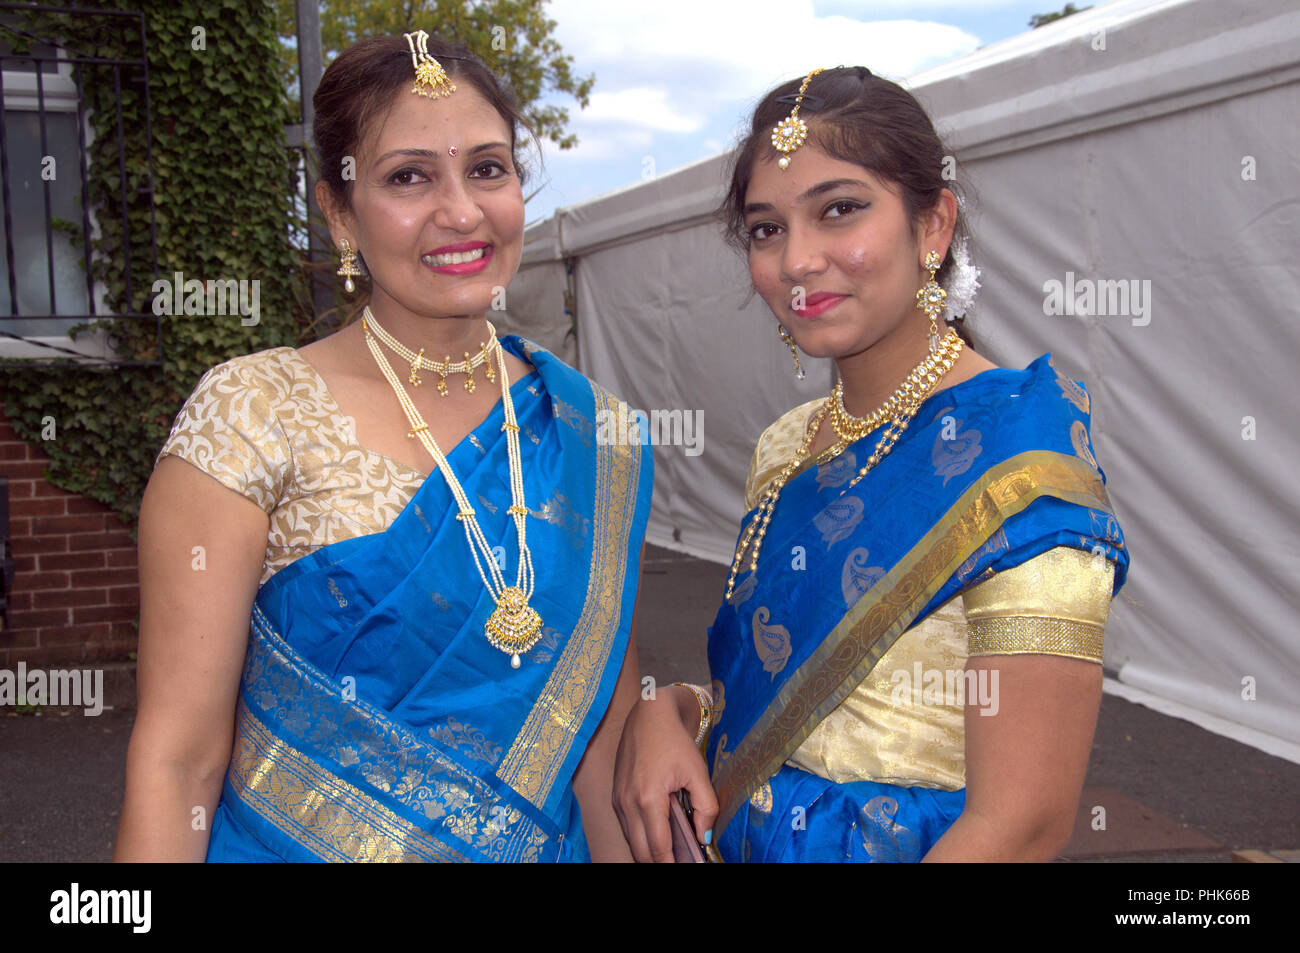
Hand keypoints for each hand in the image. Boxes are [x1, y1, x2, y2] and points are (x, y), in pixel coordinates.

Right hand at [612, 684, 718, 861]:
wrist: (649, 715)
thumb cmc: (675, 741)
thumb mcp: (698, 772)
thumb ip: (706, 808)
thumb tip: (704, 837)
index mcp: (648, 799)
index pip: (657, 848)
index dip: (671, 864)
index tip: (686, 866)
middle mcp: (627, 803)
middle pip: (640, 851)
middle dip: (659, 862)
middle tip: (679, 861)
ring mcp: (618, 800)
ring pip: (631, 841)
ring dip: (649, 851)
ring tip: (672, 852)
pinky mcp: (616, 796)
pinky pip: (627, 827)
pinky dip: (640, 837)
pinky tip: (658, 835)